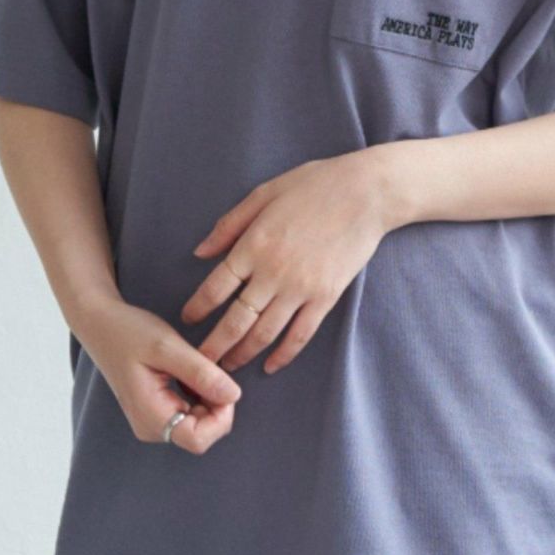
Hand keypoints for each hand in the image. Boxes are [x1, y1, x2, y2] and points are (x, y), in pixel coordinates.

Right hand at [72, 296, 241, 454]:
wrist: (100, 324)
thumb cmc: (129, 332)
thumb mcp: (167, 347)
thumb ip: (200, 373)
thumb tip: (234, 396)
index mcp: (150, 418)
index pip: (199, 439)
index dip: (220, 415)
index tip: (220, 383)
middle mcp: (151, 429)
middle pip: (202, 434)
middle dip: (216, 405)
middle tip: (208, 369)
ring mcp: (153, 423)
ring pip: (199, 424)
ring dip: (208, 398)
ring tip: (193, 367)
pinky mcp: (157, 414)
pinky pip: (190, 414)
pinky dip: (200, 396)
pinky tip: (187, 373)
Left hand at [182, 148, 401, 374]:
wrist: (366, 193)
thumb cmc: (314, 185)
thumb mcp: (263, 194)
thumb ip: (229, 225)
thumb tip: (199, 253)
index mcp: (254, 245)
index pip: (216, 287)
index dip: (198, 308)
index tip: (188, 320)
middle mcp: (273, 273)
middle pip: (236, 320)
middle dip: (215, 346)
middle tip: (200, 362)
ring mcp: (301, 289)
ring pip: (265, 333)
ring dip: (243, 354)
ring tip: (228, 368)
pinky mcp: (326, 297)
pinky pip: (300, 334)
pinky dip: (284, 354)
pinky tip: (271, 365)